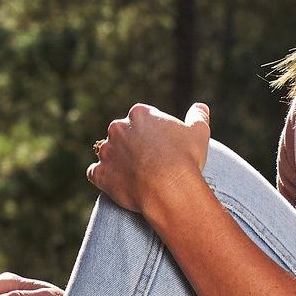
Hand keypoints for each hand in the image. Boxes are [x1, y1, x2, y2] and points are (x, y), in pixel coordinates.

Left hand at [87, 101, 211, 217]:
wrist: (170, 189)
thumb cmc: (186, 159)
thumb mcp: (198, 133)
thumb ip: (198, 116)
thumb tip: (200, 106)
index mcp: (140, 114)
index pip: (140, 119)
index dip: (150, 133)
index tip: (159, 147)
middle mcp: (118, 128)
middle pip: (121, 134)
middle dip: (130, 145)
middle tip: (146, 162)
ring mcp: (106, 151)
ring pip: (107, 152)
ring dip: (115, 161)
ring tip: (132, 175)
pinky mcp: (99, 173)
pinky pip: (95, 173)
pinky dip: (103, 178)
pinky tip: (116, 184)